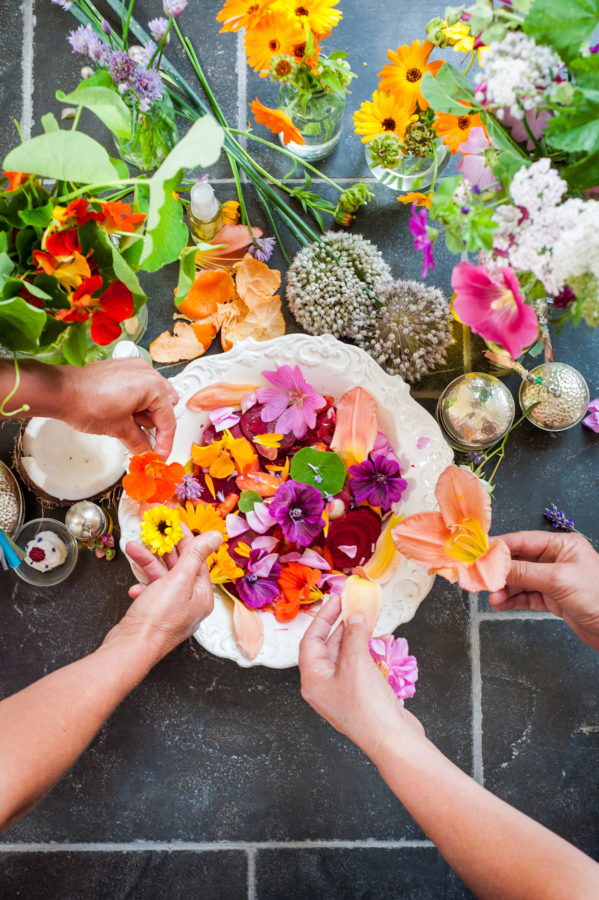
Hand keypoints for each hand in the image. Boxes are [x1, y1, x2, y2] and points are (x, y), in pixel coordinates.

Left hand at [60, 358, 178, 458]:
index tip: (160, 456)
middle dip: (155, 424)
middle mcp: (147, 372)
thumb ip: (139, 443)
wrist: (60, 390)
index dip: (164, 443)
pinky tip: (122, 413)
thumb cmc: (86, 402)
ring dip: (144, 413)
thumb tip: (147, 453)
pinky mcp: (122, 369)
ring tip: (125, 423)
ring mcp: (134, 368)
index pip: (168, 420)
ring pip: (152, 396)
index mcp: (153, 386)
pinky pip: (139, 387)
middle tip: (142, 437)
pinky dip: (136, 402)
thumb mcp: (119, 429)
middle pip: (164, 405)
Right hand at [106, 529, 222, 659]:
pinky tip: (135, 589)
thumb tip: (215, 536)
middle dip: (164, 549)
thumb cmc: (158, 618)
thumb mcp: (179, 579)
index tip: (174, 525)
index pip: (199, 560)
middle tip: (154, 531)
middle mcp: (191, 603)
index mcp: (202, 596)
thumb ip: (196, 555)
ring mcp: (172, 611)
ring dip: (147, 563)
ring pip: (162, 578)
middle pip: (180, 567)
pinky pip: (151, 594)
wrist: (131, 648)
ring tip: (133, 548)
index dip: (186, 540)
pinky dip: (143, 587)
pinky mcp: (155, 616)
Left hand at [298, 595, 423, 757]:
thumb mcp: (356, 662)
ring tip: (370, 621)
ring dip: (359, 637)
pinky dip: (370, 652)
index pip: (311, 640)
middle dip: (343, 626)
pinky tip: (382, 642)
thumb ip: (354, 634)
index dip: (323, 617)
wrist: (393, 739)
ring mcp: (343, 691)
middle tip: (355, 606)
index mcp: (313, 679)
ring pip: (347, 655)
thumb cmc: (367, 706)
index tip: (337, 600)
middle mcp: (324, 686)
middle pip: (328, 646)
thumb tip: (356, 617)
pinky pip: (361, 666)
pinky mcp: (361, 695)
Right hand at [488, 531, 598, 650]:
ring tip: (491, 597)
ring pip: (519, 580)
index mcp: (561, 545)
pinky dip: (512, 600)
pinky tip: (500, 604)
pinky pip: (525, 596)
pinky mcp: (552, 598)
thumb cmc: (597, 597)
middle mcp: (556, 559)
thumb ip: (524, 572)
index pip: (523, 541)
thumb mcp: (557, 580)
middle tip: (478, 578)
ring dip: (503, 589)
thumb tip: (494, 566)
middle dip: (498, 571)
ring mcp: (553, 579)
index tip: (477, 553)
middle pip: (518, 561)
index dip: (499, 546)